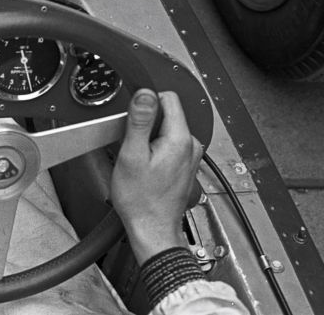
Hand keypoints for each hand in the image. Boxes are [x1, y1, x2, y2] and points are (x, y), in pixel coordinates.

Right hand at [110, 89, 202, 262]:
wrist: (152, 229)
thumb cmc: (141, 200)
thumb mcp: (132, 155)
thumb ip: (140, 121)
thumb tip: (145, 93)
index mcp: (180, 139)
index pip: (168, 98)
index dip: (146, 103)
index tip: (133, 121)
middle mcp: (191, 145)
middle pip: (167, 113)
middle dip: (146, 123)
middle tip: (133, 146)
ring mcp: (190, 156)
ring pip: (167, 129)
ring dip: (150, 137)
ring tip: (139, 159)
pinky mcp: (185, 165)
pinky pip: (170, 144)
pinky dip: (156, 149)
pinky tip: (146, 167)